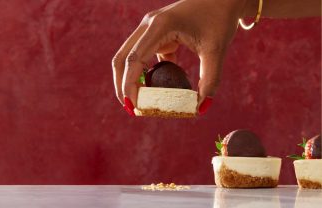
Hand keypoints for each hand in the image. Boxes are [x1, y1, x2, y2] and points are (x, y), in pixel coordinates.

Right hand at [112, 0, 248, 114]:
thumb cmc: (220, 18)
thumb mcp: (216, 50)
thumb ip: (210, 79)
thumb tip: (201, 107)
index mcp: (159, 26)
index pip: (134, 60)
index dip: (129, 85)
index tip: (133, 106)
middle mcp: (148, 25)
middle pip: (122, 58)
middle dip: (122, 85)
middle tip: (130, 108)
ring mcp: (150, 28)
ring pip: (129, 57)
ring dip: (131, 79)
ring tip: (140, 100)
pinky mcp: (156, 33)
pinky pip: (144, 55)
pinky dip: (147, 73)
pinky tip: (158, 86)